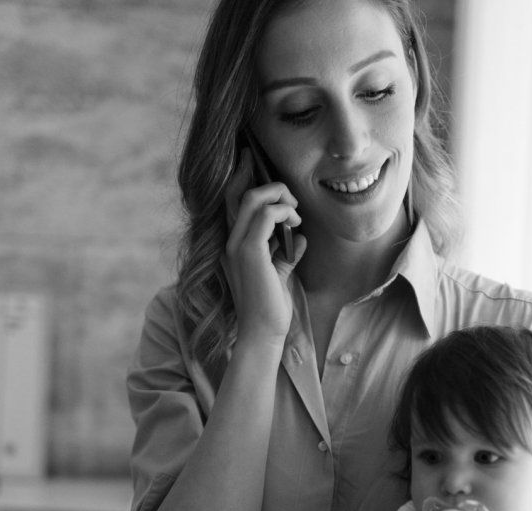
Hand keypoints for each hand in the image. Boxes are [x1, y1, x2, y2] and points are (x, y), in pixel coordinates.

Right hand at [222, 148, 306, 344]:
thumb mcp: (280, 273)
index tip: (252, 158)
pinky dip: (283, 212)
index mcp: (234, 243)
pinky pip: (264, 215)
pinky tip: (295, 224)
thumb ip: (286, 254)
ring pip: (253, 198)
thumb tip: (301, 239)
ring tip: (295, 212)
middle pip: (238, 192)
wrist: (264, 332)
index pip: (232, 201)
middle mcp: (229, 240)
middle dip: (262, 179)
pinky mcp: (249, 251)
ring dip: (279, 197)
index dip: (241, 176)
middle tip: (288, 191)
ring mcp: (236, 245)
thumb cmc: (271, 306)